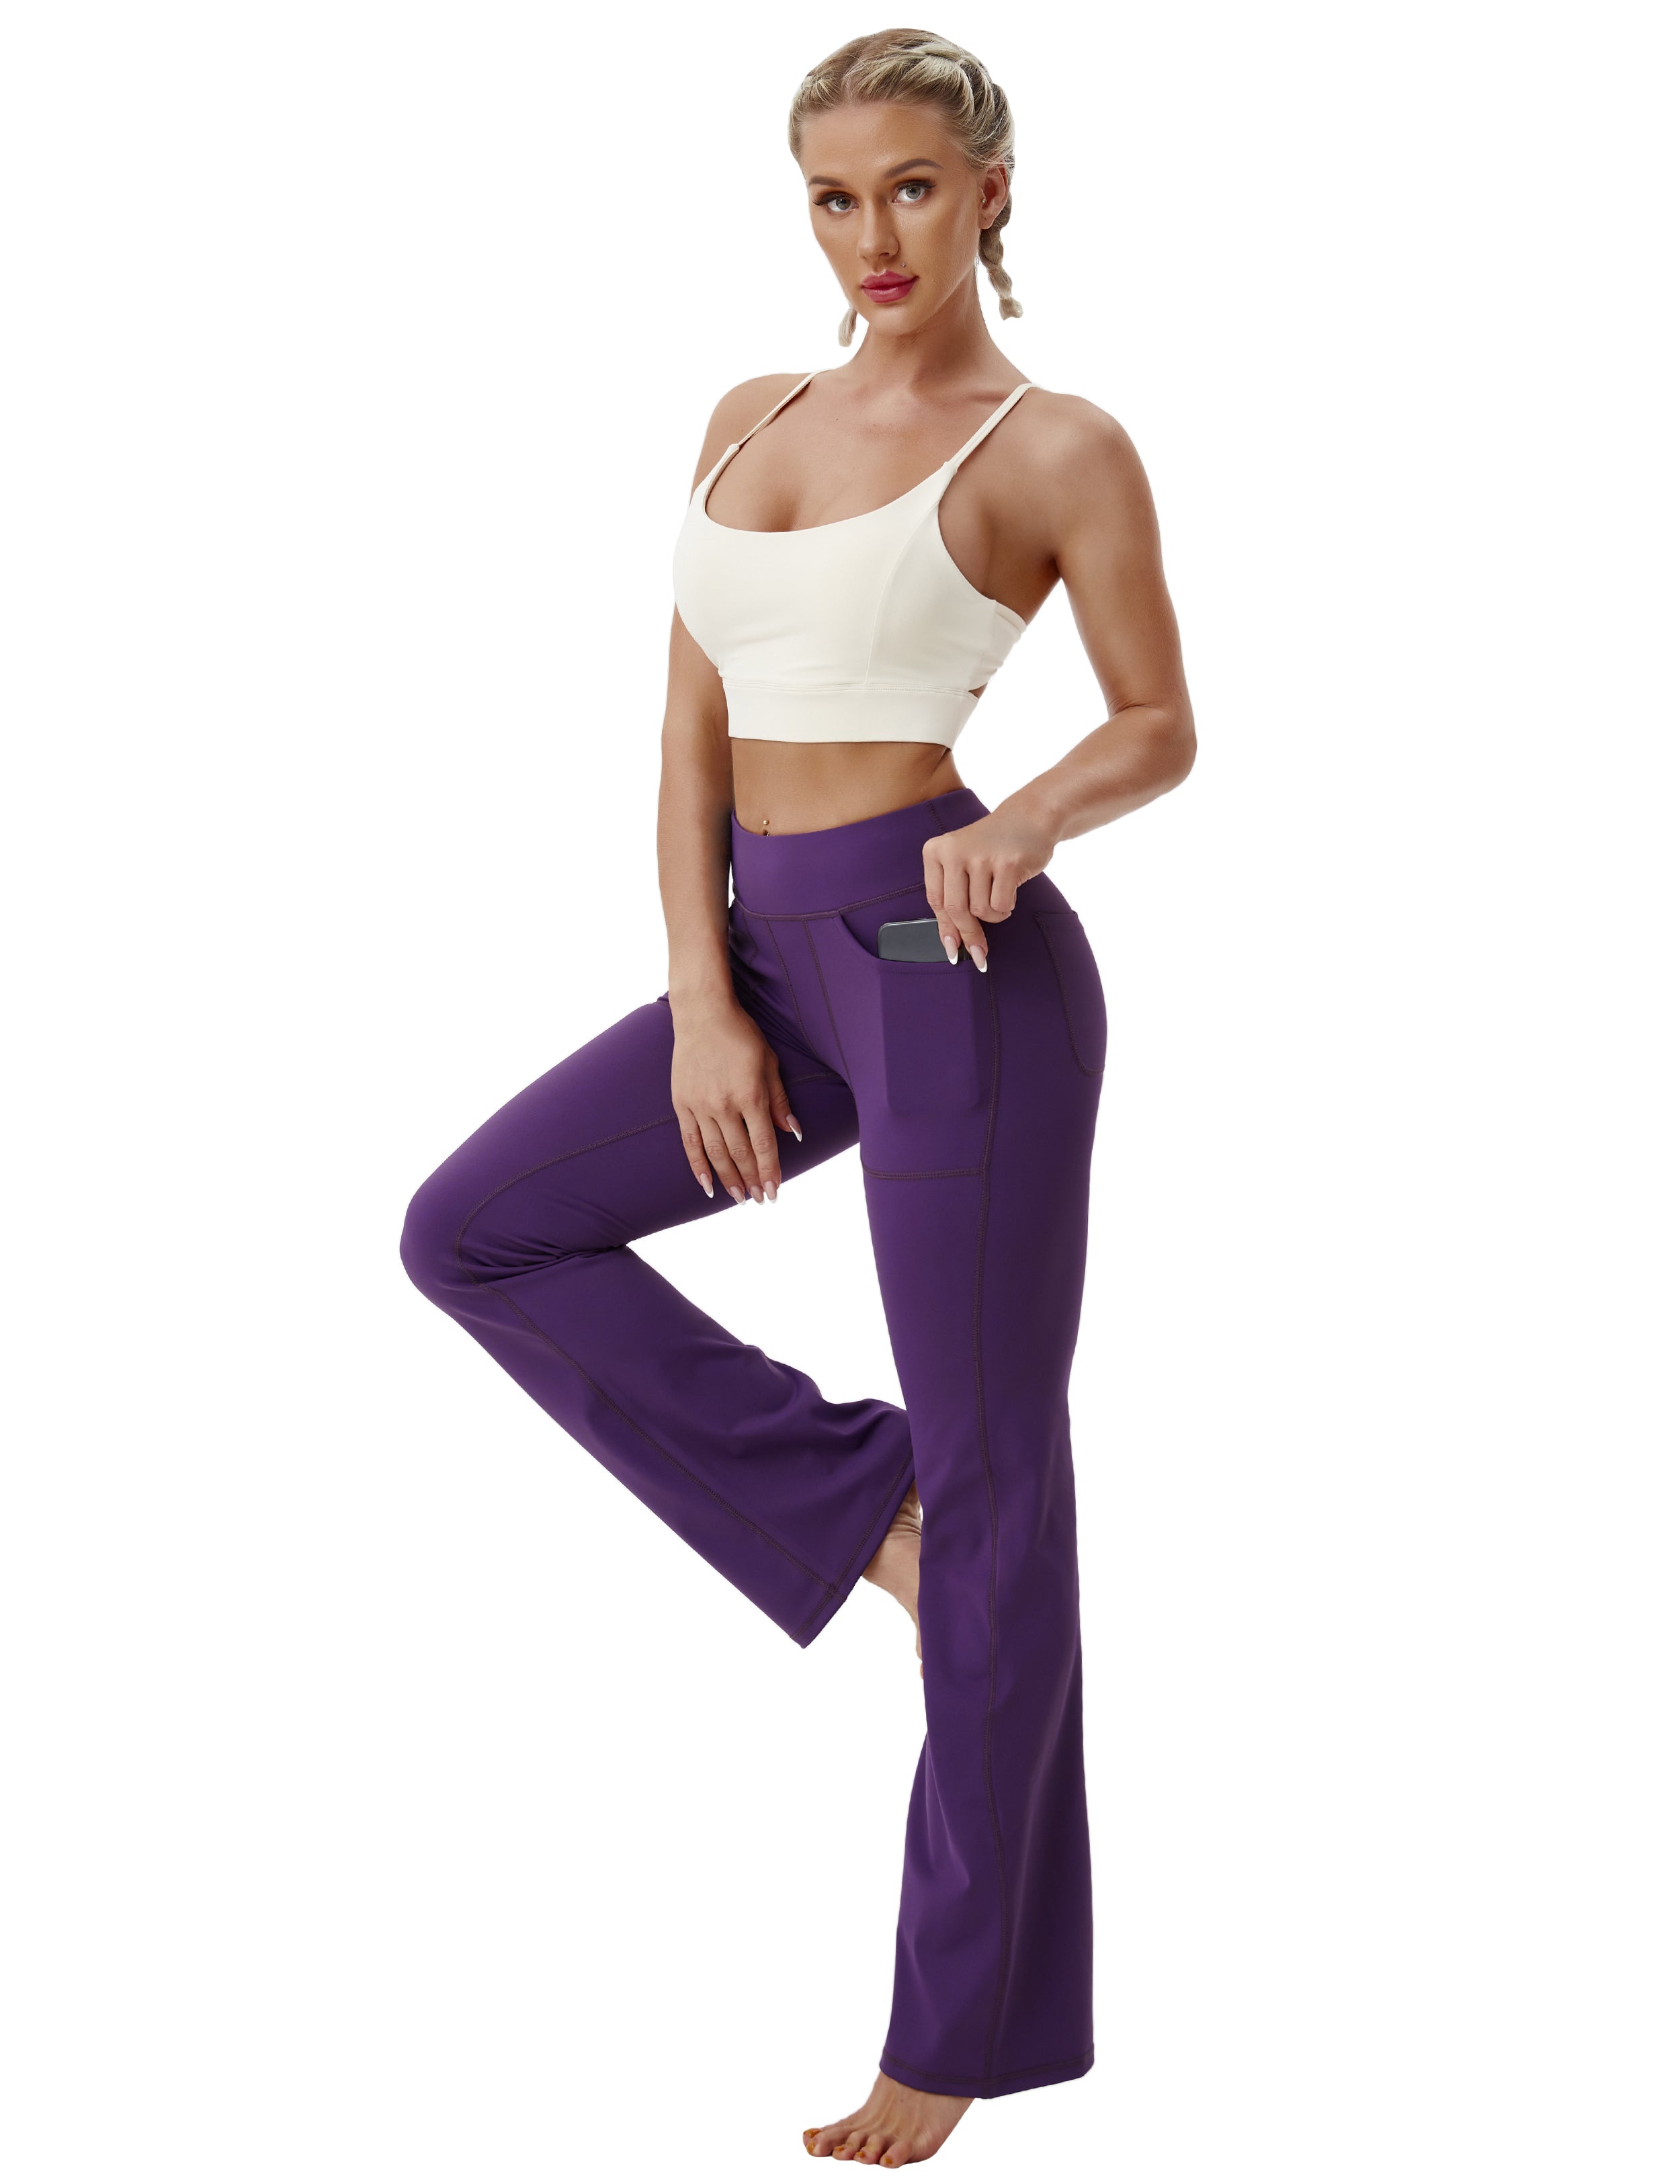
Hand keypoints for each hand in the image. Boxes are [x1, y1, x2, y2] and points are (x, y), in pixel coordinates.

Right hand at [670, 998, 799, 1204]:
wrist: (702, 1014)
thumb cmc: (741, 1035)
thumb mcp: (769, 1062)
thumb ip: (779, 1100)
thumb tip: (792, 1132)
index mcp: (750, 1095)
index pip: (764, 1143)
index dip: (770, 1170)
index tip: (775, 1190)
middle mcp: (724, 1105)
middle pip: (740, 1153)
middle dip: (752, 1179)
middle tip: (761, 1199)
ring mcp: (700, 1106)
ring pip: (715, 1153)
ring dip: (728, 1179)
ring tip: (739, 1197)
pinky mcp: (682, 1104)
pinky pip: (690, 1142)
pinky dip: (698, 1166)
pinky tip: (706, 1186)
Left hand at [921, 805, 1056, 969]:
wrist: (1028, 817)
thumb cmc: (992, 848)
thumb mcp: (962, 865)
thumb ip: (953, 899)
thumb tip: (952, 945)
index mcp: (936, 851)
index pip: (936, 901)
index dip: (946, 930)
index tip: (954, 951)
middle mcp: (954, 851)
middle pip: (956, 910)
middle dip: (970, 934)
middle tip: (979, 951)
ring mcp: (981, 856)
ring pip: (980, 911)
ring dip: (993, 915)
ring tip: (1000, 896)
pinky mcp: (1007, 863)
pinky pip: (1001, 905)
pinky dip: (1006, 907)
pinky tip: (1010, 891)